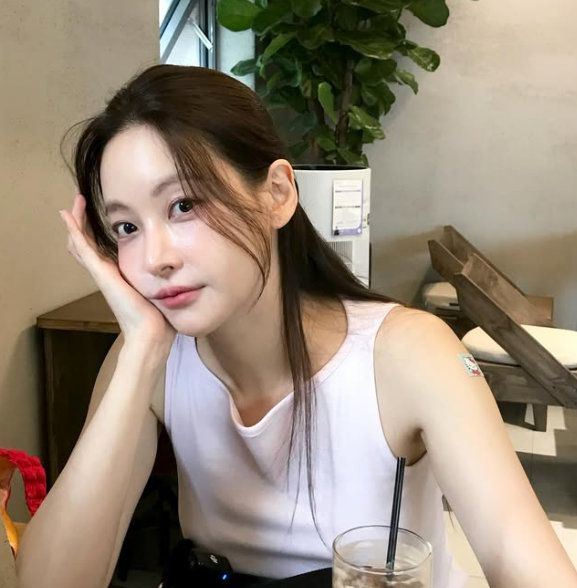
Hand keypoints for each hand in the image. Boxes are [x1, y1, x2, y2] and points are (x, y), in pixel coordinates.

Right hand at [59, 194, 175, 350]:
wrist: (153, 331)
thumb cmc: (160, 315)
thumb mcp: (161, 289)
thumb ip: (164, 278)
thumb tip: (178, 269)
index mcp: (119, 276)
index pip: (102, 250)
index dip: (97, 233)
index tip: (101, 215)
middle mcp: (107, 273)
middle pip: (86, 244)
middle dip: (83, 222)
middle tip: (80, 201)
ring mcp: (101, 273)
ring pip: (81, 243)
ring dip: (76, 221)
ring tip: (75, 201)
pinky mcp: (101, 273)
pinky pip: (83, 247)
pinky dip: (74, 230)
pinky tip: (67, 215)